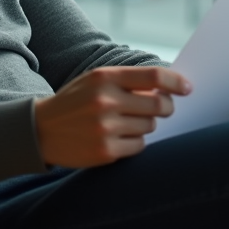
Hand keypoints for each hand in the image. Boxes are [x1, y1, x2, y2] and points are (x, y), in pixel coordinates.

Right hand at [33, 66, 192, 167]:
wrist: (41, 130)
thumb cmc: (75, 101)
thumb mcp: (95, 80)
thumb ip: (127, 81)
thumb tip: (166, 89)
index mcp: (104, 77)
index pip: (154, 77)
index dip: (176, 82)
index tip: (187, 88)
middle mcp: (106, 101)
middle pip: (158, 105)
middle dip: (166, 107)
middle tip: (163, 108)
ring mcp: (106, 128)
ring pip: (150, 126)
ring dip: (146, 124)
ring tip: (126, 122)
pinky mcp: (106, 151)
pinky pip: (139, 146)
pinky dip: (135, 142)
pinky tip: (118, 137)